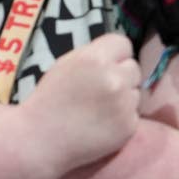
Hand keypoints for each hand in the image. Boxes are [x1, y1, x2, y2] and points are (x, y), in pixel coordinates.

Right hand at [21, 34, 140, 168]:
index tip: (108, 63)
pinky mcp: (129, 125)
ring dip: (124, 96)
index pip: (122, 43)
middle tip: (103, 86)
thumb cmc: (49, 98)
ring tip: (101, 106)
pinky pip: (134, 113)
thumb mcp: (65, 65)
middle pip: (133, 67)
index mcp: (94, 58)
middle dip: (121, 74)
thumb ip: (92, 56)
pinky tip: (103, 121)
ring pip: (136, 91)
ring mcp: (124, 103)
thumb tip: (115, 56)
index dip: (115, 53)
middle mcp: (113, 77)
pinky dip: (122, 116)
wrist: (42, 136)